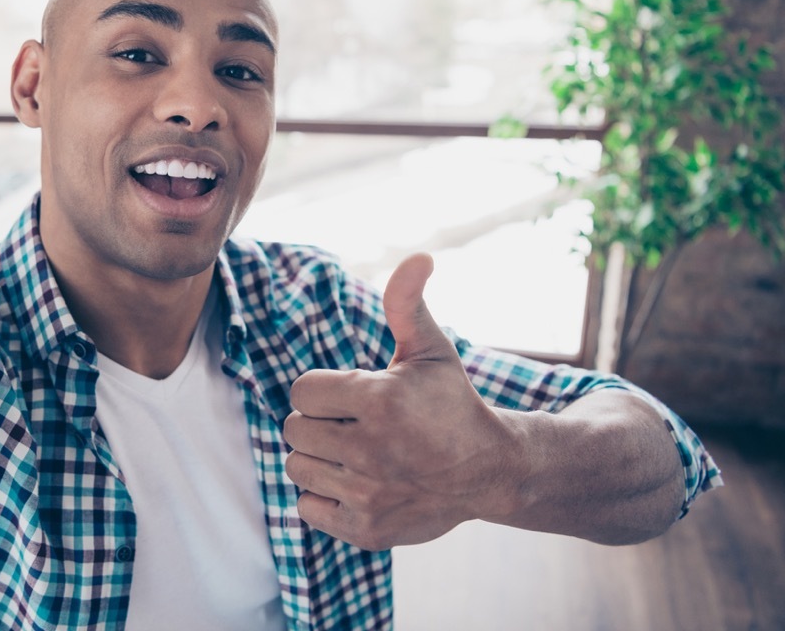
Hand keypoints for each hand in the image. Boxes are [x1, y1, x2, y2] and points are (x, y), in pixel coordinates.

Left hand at [283, 254, 524, 549]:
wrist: (489, 470)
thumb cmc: (451, 403)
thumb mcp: (430, 349)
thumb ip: (407, 303)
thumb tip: (419, 256)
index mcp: (379, 399)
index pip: (302, 391)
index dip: (322, 391)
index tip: (350, 395)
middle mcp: (370, 448)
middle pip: (294, 429)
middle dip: (317, 422)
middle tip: (350, 424)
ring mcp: (368, 492)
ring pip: (297, 467)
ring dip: (318, 457)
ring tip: (353, 452)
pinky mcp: (366, 529)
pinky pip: (307, 507)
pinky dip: (322, 495)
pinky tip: (353, 482)